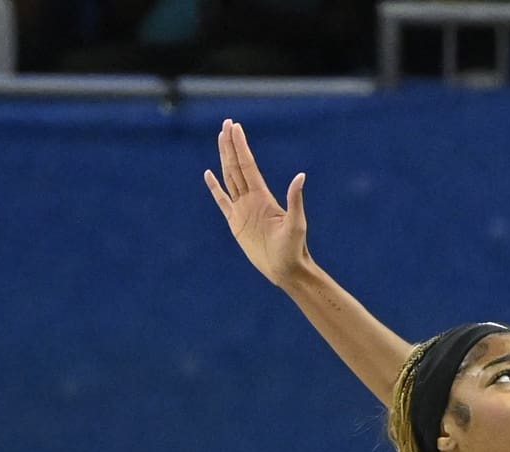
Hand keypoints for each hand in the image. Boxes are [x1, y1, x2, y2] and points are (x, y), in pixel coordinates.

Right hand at [204, 119, 310, 289]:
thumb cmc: (294, 248)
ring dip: (224, 158)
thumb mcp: (296, 223)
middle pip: (237, 166)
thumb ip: (295, 200)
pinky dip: (215, 188)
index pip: (248, 165)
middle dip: (231, 145)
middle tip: (226, 123)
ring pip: (229, 178)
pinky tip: (209, 174)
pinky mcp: (235, 223)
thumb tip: (301, 176)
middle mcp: (251, 198)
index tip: (235, 127)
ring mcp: (242, 209)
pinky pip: (222, 201)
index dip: (241, 146)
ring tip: (220, 139)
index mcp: (263, 196)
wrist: (285, 268)